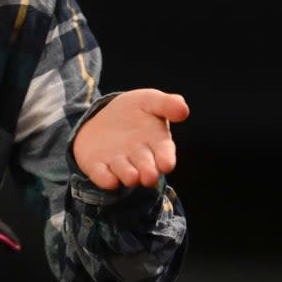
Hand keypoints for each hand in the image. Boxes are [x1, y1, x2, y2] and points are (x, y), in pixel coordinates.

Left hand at [72, 89, 189, 190]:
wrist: (104, 117)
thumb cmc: (135, 110)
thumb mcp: (150, 101)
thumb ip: (166, 104)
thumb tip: (183, 108)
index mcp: (156, 143)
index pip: (164, 152)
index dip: (165, 159)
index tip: (166, 164)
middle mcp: (139, 157)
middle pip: (145, 167)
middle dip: (148, 172)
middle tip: (149, 177)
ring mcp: (118, 163)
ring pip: (125, 172)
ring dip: (128, 175)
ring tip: (132, 178)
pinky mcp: (98, 166)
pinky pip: (101, 175)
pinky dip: (105, 178)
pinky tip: (108, 180)